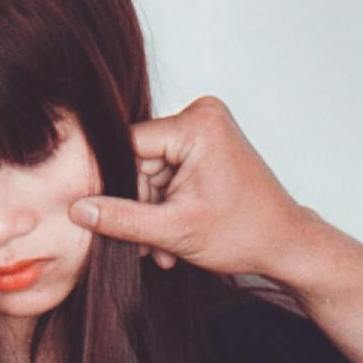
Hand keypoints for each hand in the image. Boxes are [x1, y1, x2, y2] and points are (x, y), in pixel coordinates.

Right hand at [69, 96, 309, 283]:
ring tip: (162, 247)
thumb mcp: (174, 230)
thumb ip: (120, 218)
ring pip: (150, 171)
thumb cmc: (245, 234)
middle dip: (138, 206)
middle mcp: (201, 115)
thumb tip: (76, 209)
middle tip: (145, 246)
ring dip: (150, 212)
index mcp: (197, 125)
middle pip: (138, 160)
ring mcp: (204, 128)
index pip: (128, 147)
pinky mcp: (204, 144)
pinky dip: (165, 204)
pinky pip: (166, 172)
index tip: (98, 215)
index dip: (112, 184)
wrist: (286, 243)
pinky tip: (170, 234)